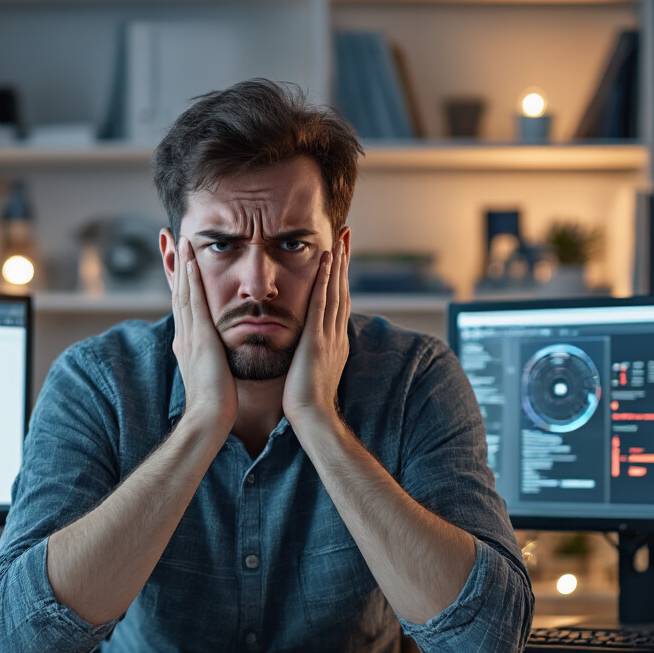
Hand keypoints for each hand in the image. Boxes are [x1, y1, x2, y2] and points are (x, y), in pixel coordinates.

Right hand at [170, 236, 236, 435]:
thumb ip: (213, 360)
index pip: (183, 306)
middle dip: (174, 265)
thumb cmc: (216, 404)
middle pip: (177, 293)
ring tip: (180, 239)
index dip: (179, 282)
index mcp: (188, 345)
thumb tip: (218, 356)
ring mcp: (189, 336)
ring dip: (181, 264)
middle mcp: (184, 336)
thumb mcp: (213, 375)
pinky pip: (194, 302)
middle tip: (169, 239)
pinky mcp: (199, 338)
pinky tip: (192, 260)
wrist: (209, 419)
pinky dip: (191, 279)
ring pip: (183, 292)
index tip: (177, 260)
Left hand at [283, 242, 349, 429]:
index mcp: (335, 341)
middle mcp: (336, 334)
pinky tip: (326, 260)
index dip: (341, 277)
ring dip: (338, 263)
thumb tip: (308, 346)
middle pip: (342, 290)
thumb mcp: (312, 370)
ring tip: (339, 238)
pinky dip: (325, 280)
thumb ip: (312, 353)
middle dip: (344, 261)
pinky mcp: (317, 340)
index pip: (339, 302)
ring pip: (335, 292)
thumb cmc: (306, 401)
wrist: (313, 418)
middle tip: (346, 234)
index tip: (340, 254)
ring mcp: (329, 336)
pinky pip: (321, 303)